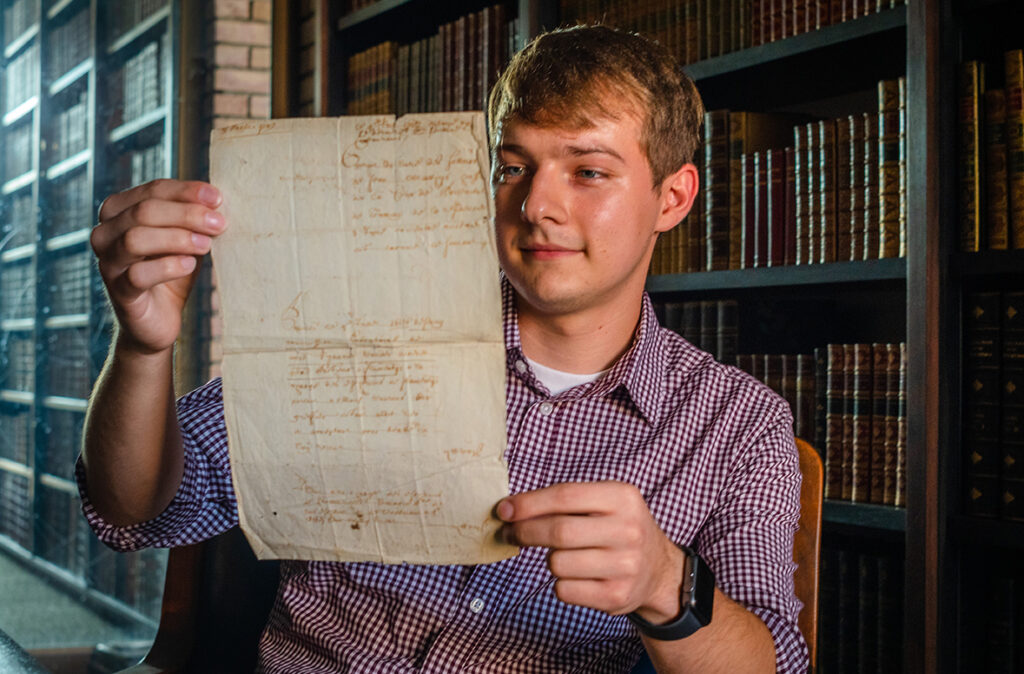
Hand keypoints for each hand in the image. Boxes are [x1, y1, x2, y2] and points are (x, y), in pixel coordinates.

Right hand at [91, 179, 223, 354]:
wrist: (160, 319)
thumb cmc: (173, 271)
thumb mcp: (184, 238)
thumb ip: (192, 218)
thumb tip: (217, 200)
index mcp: (119, 212)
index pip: (153, 190)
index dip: (187, 192)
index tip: (219, 199)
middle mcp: (105, 233)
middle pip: (144, 211)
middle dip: (186, 214)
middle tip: (218, 224)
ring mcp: (107, 263)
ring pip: (135, 238)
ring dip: (177, 238)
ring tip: (205, 245)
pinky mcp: (118, 292)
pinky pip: (137, 274)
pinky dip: (167, 266)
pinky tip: (189, 265)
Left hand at [498, 481, 684, 621]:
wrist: (658, 570)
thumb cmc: (617, 529)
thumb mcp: (604, 502)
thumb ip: (563, 502)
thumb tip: (509, 510)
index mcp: (623, 497)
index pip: (565, 496)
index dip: (529, 504)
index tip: (504, 510)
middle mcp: (628, 530)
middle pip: (558, 532)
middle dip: (525, 532)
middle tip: (509, 533)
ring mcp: (625, 565)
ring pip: (557, 563)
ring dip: (550, 560)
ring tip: (567, 556)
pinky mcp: (617, 595)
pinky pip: (563, 590)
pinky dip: (560, 583)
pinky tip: (578, 576)